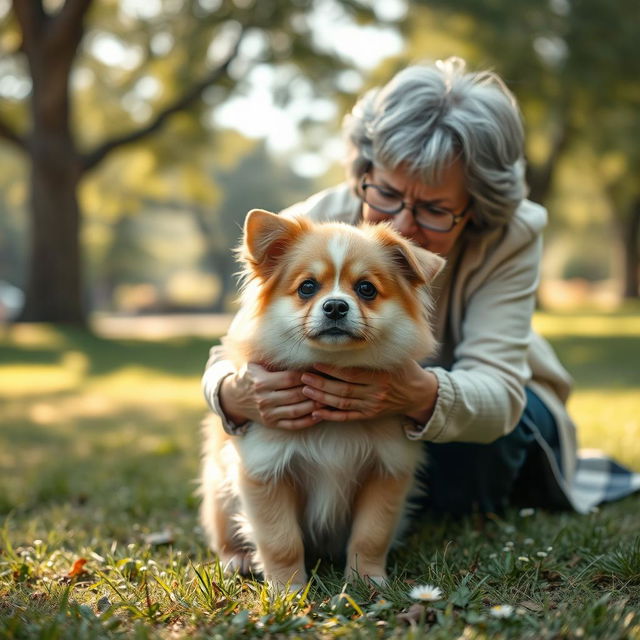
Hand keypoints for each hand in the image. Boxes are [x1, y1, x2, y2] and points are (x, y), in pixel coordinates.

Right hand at [219, 362, 323, 430]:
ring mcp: (268, 414)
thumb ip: (273, 363)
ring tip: (328, 399)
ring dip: (314, 405)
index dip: (306, 375)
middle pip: (295, 394)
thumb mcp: (255, 366)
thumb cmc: (248, 377)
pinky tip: (319, 415)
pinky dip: (308, 421)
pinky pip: (293, 424)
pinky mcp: (271, 424)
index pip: (289, 378)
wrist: (233, 399)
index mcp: (261, 382)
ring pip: (296, 410)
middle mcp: (264, 399)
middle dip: (314, 390)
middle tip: (329, 385)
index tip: (319, 371)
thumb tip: (298, 355)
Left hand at [300, 361, 437, 423]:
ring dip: (322, 397)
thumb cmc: (405, 370)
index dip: (332, 370)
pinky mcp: (369, 415)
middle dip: (321, 383)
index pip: (351, 374)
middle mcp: (376, 393)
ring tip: (305, 390)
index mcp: (381, 377)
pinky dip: (331, 416)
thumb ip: (379, 349)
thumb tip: (362, 331)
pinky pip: (347, 417)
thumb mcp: (397, 357)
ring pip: (342, 403)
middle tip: (303, 376)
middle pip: (343, 389)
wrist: (419, 394)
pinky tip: (316, 412)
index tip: (316, 362)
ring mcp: (372, 406)